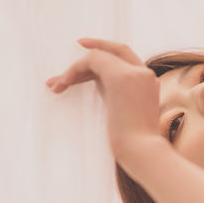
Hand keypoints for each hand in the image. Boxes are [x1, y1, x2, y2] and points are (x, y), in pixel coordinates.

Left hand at [45, 38, 163, 165]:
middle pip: (114, 51)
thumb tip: (97, 84)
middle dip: (87, 56)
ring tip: (55, 86)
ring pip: (99, 56)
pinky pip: (92, 60)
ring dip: (74, 70)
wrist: (142, 151)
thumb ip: (116, 96)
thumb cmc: (133, 143)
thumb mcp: (125, 115)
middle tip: (62, 72)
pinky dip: (73, 70)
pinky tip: (61, 84)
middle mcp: (144, 73)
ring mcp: (135, 72)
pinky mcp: (121, 77)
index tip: (84, 56)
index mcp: (148, 82)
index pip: (126, 58)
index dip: (105, 52)